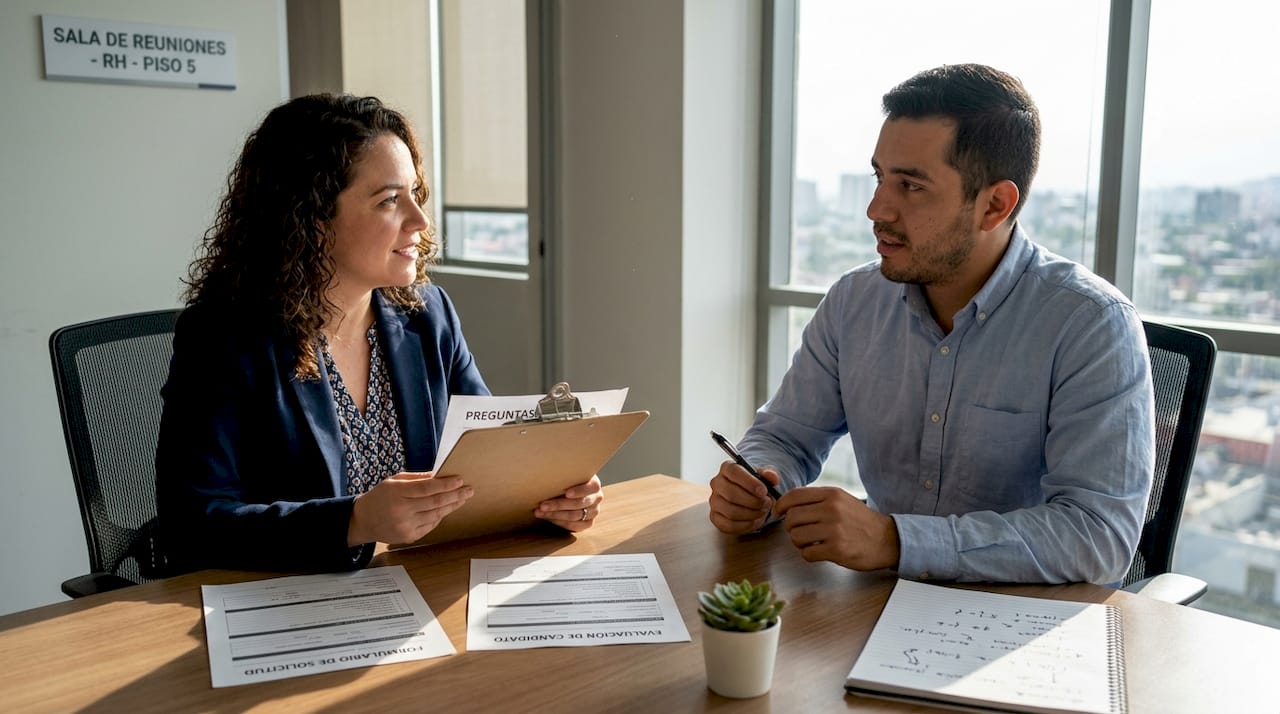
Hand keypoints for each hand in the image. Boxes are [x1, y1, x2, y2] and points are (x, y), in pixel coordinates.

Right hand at [347, 472, 472, 545]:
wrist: (362, 521)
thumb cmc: (380, 497)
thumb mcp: (393, 481)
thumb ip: (416, 479)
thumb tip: (439, 476)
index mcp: (397, 493)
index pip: (427, 488)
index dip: (445, 484)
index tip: (460, 480)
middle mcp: (402, 511)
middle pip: (435, 502)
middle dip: (455, 495)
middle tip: (469, 490)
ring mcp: (405, 526)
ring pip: (436, 515)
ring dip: (451, 506)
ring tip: (462, 499)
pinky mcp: (408, 537)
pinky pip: (430, 525)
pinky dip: (440, 516)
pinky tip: (447, 509)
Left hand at [535, 475, 602, 531]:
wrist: (567, 490)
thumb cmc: (565, 480)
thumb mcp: (567, 474)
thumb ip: (563, 473)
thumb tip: (546, 468)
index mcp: (594, 484)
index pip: (592, 487)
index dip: (579, 491)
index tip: (567, 493)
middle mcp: (597, 498)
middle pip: (579, 503)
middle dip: (558, 505)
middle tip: (542, 505)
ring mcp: (593, 512)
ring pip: (574, 516)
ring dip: (555, 514)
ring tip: (539, 512)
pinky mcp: (588, 523)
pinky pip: (574, 526)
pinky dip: (559, 522)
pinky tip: (547, 518)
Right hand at [708, 459, 779, 534]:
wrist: (751, 499)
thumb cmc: (756, 485)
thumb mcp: (765, 477)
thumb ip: (770, 474)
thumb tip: (771, 475)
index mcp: (727, 468)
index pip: (733, 472)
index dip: (749, 482)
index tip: (763, 491)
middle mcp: (717, 483)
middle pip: (731, 493)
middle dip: (753, 501)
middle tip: (767, 504)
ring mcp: (714, 501)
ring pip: (730, 511)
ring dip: (751, 514)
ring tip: (763, 512)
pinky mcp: (715, 517)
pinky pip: (728, 525)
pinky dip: (745, 525)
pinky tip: (755, 521)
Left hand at [774, 487, 899, 570]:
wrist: (887, 539)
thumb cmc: (860, 521)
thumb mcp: (841, 500)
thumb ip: (817, 499)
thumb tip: (787, 503)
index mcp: (831, 494)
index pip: (794, 496)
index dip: (781, 505)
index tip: (779, 513)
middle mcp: (831, 509)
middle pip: (791, 518)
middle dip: (791, 528)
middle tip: (801, 532)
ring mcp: (834, 530)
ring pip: (796, 536)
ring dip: (799, 543)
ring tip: (812, 542)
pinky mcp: (836, 550)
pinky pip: (807, 553)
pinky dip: (809, 554)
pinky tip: (820, 552)